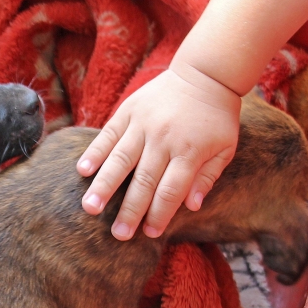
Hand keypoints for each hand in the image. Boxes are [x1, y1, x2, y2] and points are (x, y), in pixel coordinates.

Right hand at [77, 63, 241, 240]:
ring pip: (120, 159)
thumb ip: (207, 177)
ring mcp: (144, 124)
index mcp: (189, 151)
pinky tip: (82, 171)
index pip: (171, 191)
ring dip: (104, 186)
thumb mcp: (225, 148)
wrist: (205, 73)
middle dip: (130, 210)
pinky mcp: (129, 111)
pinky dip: (95, 153)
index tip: (149, 234)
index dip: (160, 214)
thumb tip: (192, 206)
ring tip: (90, 208)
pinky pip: (108, 134)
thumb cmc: (216, 118)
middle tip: (118, 234)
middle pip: (144, 181)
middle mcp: (164, 139)